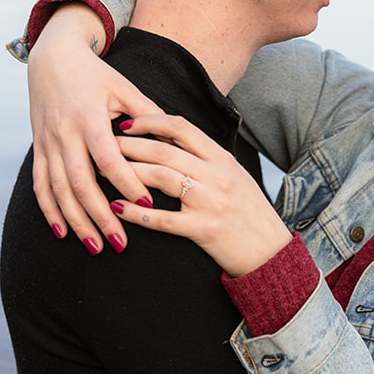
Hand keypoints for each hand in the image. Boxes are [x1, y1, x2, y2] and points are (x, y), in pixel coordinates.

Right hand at [27, 4, 162, 252]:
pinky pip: (40, 185)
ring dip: (76, 221)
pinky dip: (49, 211)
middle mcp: (65, 133)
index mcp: (90, 118)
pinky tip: (63, 233)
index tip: (147, 205)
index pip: (109, 158)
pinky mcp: (38, 148)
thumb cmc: (96, 74)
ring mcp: (48, 142)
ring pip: (59, 190)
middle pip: (81, 183)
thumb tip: (176, 141)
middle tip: (121, 244)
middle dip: (100, 216)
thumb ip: (148, 115)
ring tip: (95, 247)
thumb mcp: (125, 88)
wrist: (52, 57)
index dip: (127, 182)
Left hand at [103, 114, 293, 276]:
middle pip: (164, 150)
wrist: (271, 252)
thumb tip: (171, 142)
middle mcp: (217, 175)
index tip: (127, 122)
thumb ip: (206, 160)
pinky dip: (135, 212)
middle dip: (129, 145)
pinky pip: (161, 218)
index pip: (181, 127)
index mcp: (222, 159)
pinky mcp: (204, 230)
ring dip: (127, 172)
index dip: (150, 120)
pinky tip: (116, 208)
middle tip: (102, 145)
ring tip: (103, 171)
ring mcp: (210, 202)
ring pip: (161, 177)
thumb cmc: (248, 213)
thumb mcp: (234, 177)